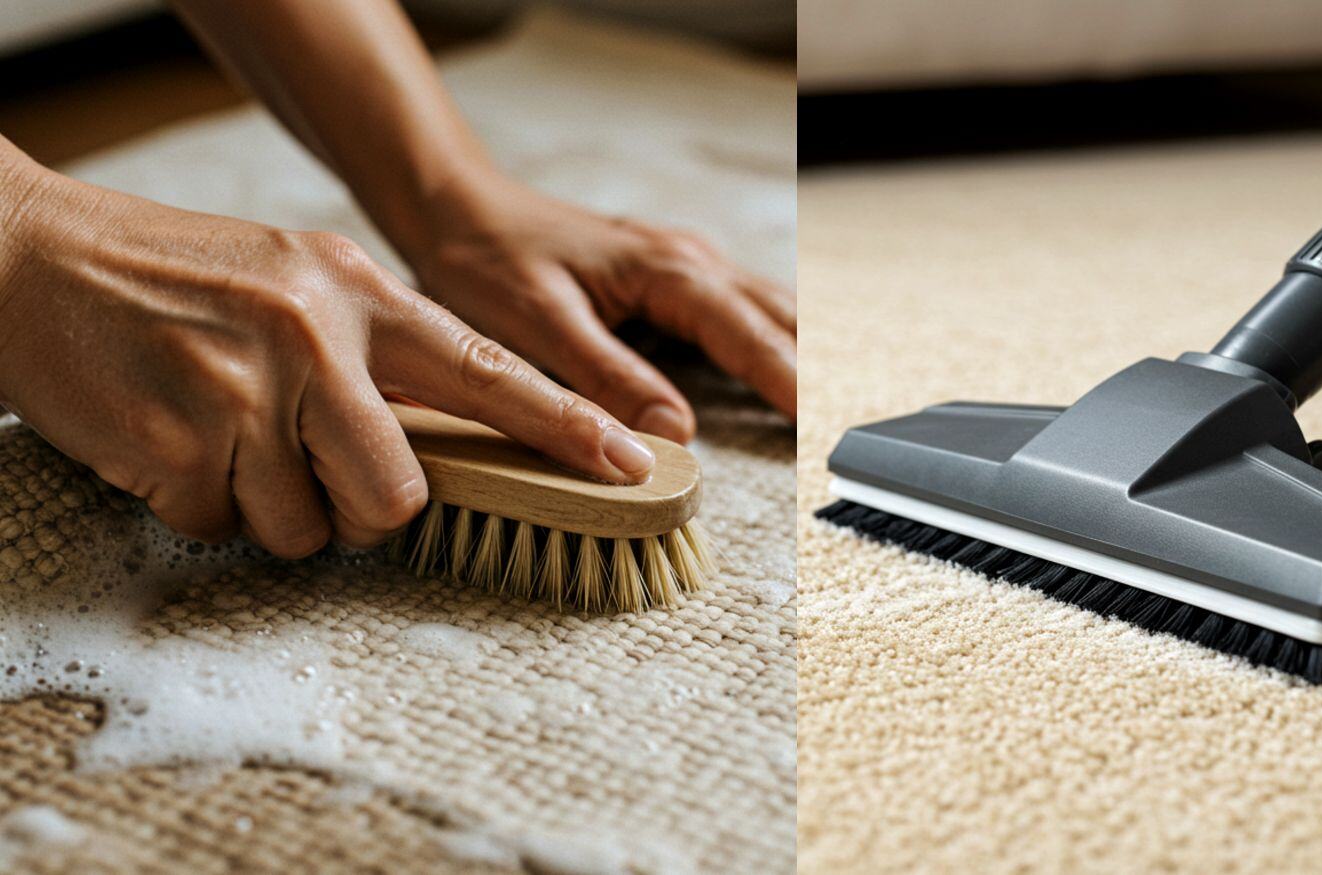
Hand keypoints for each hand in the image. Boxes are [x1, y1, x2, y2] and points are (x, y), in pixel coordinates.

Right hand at [0, 157, 657, 556]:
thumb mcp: (293, 285)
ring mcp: (246, 389)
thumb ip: (370, 352)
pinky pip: (222, 527)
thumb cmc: (175, 281)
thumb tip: (434, 445)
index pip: (487, 370)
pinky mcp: (178, 438)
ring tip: (221, 433)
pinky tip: (168, 438)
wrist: (31, 254)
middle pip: (400, 493)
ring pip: (307, 527)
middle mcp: (315, 337)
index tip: (632, 464)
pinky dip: (197, 503)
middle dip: (368, 512)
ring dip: (268, 507)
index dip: (565, 425)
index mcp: (358, 293)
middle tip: (316, 473)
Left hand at [401, 174, 795, 443]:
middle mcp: (690, 262)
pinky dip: (771, 343)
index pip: (750, 335)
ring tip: (830, 410)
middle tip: (843, 435)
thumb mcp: (541, 325)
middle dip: (814, 374)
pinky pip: (743, 311)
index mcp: (667, 271)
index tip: (821, 431)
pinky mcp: (673, 279)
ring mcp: (686, 266)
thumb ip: (609, 379)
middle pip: (778, 321)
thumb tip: (675, 433)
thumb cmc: (489, 258)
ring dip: (800, 356)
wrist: (457, 208)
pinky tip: (782, 369)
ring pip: (769, 313)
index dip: (789, 385)